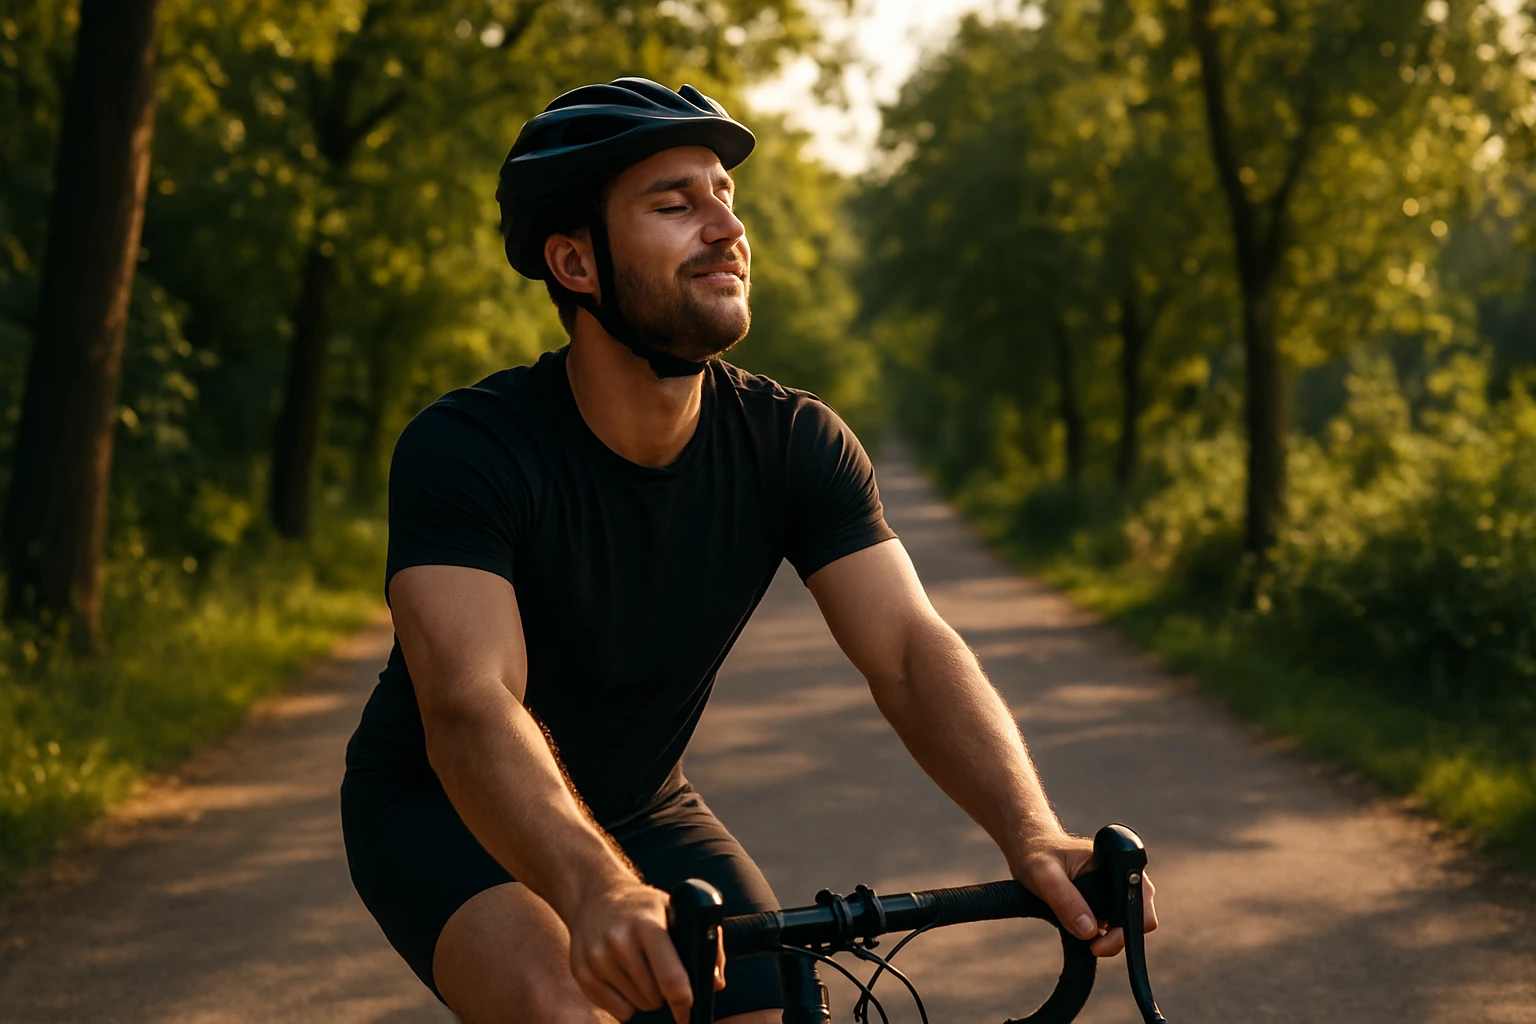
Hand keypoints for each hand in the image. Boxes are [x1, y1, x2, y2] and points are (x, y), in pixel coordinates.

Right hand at [566, 879, 725, 1022]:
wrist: (595, 895)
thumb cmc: (644, 906)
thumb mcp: (675, 909)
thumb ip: (706, 941)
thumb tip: (715, 982)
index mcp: (647, 924)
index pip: (670, 976)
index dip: (684, 1001)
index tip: (689, 1011)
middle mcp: (619, 941)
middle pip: (653, 996)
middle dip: (664, 996)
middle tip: (663, 979)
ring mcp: (597, 957)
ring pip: (635, 1005)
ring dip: (645, 999)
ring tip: (643, 974)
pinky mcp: (581, 972)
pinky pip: (615, 1010)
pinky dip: (625, 1004)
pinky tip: (625, 981)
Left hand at [1010, 831, 1158, 957]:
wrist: (1029, 852)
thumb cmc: (1036, 855)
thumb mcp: (1044, 875)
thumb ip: (1066, 899)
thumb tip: (1089, 931)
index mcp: (1118, 863)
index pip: (1140, 900)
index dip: (1127, 926)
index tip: (1099, 942)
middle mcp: (1122, 877)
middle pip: (1137, 918)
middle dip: (1115, 938)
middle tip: (1089, 946)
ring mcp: (1115, 892)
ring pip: (1124, 927)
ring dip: (1105, 939)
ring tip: (1076, 933)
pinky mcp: (1105, 904)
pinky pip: (1111, 929)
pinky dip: (1097, 937)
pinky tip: (1077, 931)